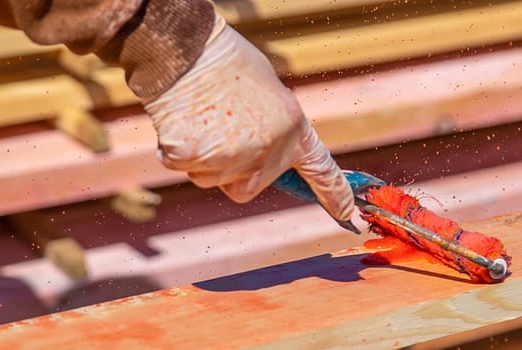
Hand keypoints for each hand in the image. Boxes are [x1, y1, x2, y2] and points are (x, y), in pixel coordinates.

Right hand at [144, 17, 354, 222]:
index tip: (345, 213)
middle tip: (220, 133)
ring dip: (201, 156)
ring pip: (209, 176)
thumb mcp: (267, 92)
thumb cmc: (225, 61)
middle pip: (246, 188)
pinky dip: (175, 146)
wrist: (186, 48)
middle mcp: (267, 151)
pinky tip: (180, 118)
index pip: (320, 169)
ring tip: (200, 116)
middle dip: (233, 171)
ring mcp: (230, 159)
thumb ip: (271, 128)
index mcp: (293, 128)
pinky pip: (180, 164)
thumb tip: (261, 150)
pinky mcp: (193, 159)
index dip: (333, 193)